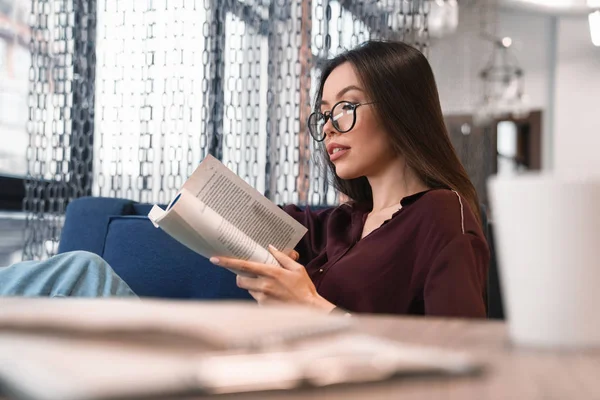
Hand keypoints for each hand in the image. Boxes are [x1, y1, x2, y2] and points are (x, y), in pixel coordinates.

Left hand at [209, 246, 334, 311]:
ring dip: (253, 287)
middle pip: (240, 280)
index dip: (227, 262)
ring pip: (248, 290)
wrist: (310, 310)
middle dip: (242, 277)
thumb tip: (270, 248)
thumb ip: (282, 257)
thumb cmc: (304, 288)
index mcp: (271, 273)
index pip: (244, 266)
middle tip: (251, 276)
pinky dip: (261, 296)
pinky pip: (256, 299)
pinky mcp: (263, 308)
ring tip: (270, 287)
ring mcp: (263, 298)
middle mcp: (264, 285)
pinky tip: (274, 297)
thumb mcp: (297, 269)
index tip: (214, 259)